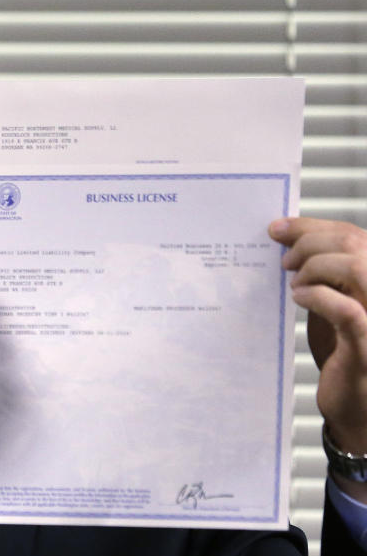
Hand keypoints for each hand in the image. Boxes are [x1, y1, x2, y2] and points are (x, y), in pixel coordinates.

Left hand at [269, 217, 366, 457]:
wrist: (359, 408)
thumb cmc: (347, 355)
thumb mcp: (335, 305)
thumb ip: (324, 277)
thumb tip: (289, 244)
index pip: (354, 235)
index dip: (313, 227)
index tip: (278, 228)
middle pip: (354, 243)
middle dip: (309, 241)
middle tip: (283, 259)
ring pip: (356, 266)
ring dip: (315, 265)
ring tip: (293, 281)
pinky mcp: (366, 347)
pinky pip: (347, 311)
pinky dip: (317, 296)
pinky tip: (298, 299)